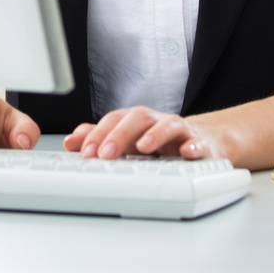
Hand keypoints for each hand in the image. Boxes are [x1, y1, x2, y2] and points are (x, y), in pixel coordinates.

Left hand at [63, 106, 229, 161]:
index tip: (86, 152)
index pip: (115, 119)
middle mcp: (156, 122)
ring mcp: (180, 132)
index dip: (99, 133)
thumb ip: (100, 139)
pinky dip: (194, 147)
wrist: (203, 142)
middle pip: (138, 118)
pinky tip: (188, 153)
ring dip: (155, 134)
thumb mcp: (129, 141)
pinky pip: (198, 143)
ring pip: (168, 125)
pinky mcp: (201, 144)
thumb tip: (70, 141)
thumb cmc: (161, 142)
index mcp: (137, 122)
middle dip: (120, 135)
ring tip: (143, 147)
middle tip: (105, 154)